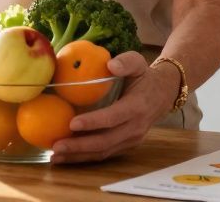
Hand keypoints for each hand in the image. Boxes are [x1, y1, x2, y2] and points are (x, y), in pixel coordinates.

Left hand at [50, 51, 178, 163]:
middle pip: (105, 141)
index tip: (72, 123)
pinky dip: (84, 157)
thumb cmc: (144, 77)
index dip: (93, 122)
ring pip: (103, 152)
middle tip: (56, 145)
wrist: (162, 94)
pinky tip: (66, 156)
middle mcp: (135, 127)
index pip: (113, 117)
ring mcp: (131, 139)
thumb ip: (126, 62)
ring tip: (56, 156)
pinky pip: (104, 154)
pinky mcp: (125, 145)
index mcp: (137, 106)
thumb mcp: (138, 62)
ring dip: (79, 156)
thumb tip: (111, 65)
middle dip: (79, 145)